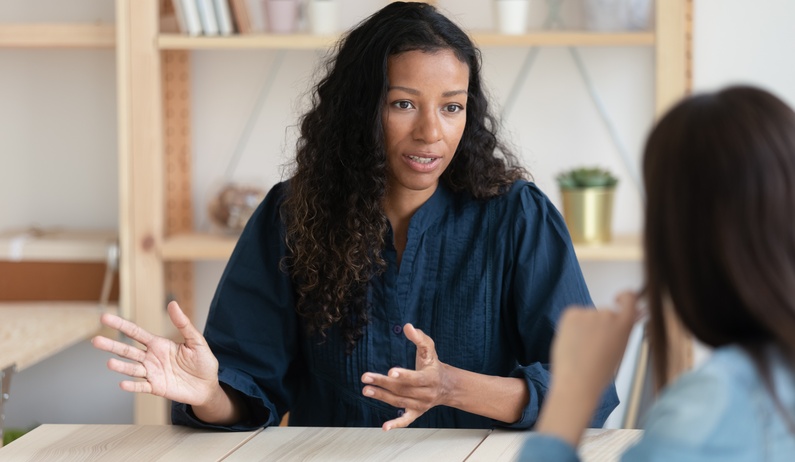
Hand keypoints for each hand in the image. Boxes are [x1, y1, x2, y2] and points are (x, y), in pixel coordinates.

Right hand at [91, 301, 219, 406]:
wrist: (208, 386)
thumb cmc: (203, 362)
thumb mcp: (196, 340)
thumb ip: (183, 324)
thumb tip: (173, 304)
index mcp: (158, 344)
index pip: (135, 333)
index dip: (121, 325)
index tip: (104, 318)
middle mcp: (151, 358)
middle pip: (127, 351)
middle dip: (112, 346)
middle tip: (96, 341)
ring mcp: (152, 373)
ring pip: (132, 369)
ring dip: (121, 367)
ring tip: (110, 363)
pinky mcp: (156, 388)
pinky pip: (142, 386)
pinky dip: (132, 386)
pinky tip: (123, 384)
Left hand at [361, 323, 450, 430]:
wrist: (446, 385)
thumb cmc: (433, 364)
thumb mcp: (429, 349)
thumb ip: (419, 337)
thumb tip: (407, 326)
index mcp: (430, 377)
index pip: (416, 378)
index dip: (404, 375)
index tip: (390, 371)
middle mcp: (426, 393)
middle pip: (403, 390)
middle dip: (383, 384)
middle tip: (366, 378)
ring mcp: (421, 404)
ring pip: (400, 402)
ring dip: (382, 397)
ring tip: (366, 390)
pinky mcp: (417, 412)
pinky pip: (407, 420)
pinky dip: (396, 424)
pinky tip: (384, 427)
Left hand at [550, 291, 639, 390]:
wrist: (578, 381)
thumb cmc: (600, 372)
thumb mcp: (621, 348)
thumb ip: (627, 328)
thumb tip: (639, 311)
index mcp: (625, 323)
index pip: (629, 298)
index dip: (624, 297)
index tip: (617, 299)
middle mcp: (609, 313)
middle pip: (605, 313)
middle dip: (599, 325)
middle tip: (592, 347)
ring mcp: (589, 312)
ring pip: (587, 317)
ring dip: (584, 327)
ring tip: (581, 349)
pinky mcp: (571, 313)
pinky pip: (573, 316)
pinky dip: (571, 326)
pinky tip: (572, 343)